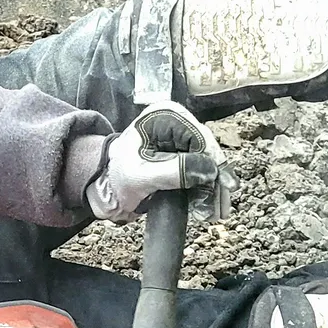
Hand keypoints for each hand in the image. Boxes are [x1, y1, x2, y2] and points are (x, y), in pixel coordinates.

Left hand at [85, 102, 234, 222]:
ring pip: (209, 161)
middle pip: (207, 148)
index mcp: (162, 115)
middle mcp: (176, 121)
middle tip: (220, 207)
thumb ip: (173, 172)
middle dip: (215, 179)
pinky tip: (210, 207)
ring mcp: (182, 138)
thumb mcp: (141, 176)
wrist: (108, 189)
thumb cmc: (117, 177)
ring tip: (216, 212)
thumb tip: (207, 170)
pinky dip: (208, 189)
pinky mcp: (185, 155)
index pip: (197, 135)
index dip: (210, 160)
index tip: (218, 184)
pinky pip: (203, 170)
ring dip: (214, 188)